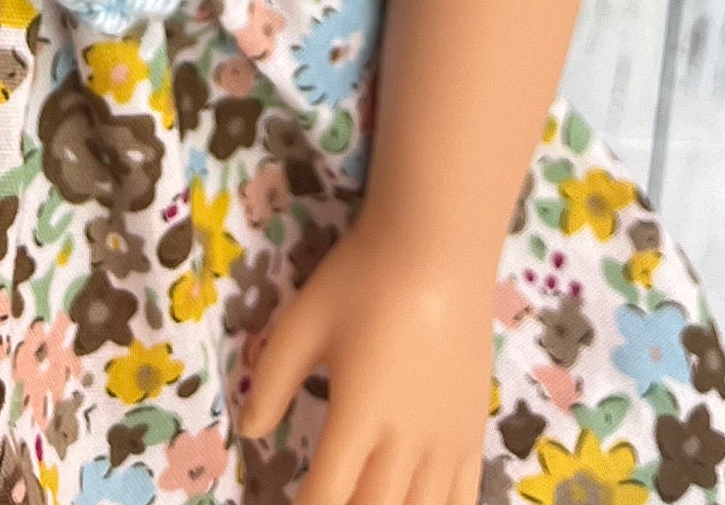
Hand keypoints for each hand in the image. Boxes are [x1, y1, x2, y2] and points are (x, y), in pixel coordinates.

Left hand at [237, 218, 491, 504]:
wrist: (438, 246)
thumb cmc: (364, 278)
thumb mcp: (303, 321)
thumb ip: (273, 380)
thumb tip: (250, 429)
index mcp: (360, 415)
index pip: (326, 497)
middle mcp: (408, 440)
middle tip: (322, 498)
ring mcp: (448, 441)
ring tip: (362, 497)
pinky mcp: (473, 433)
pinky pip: (461, 502)